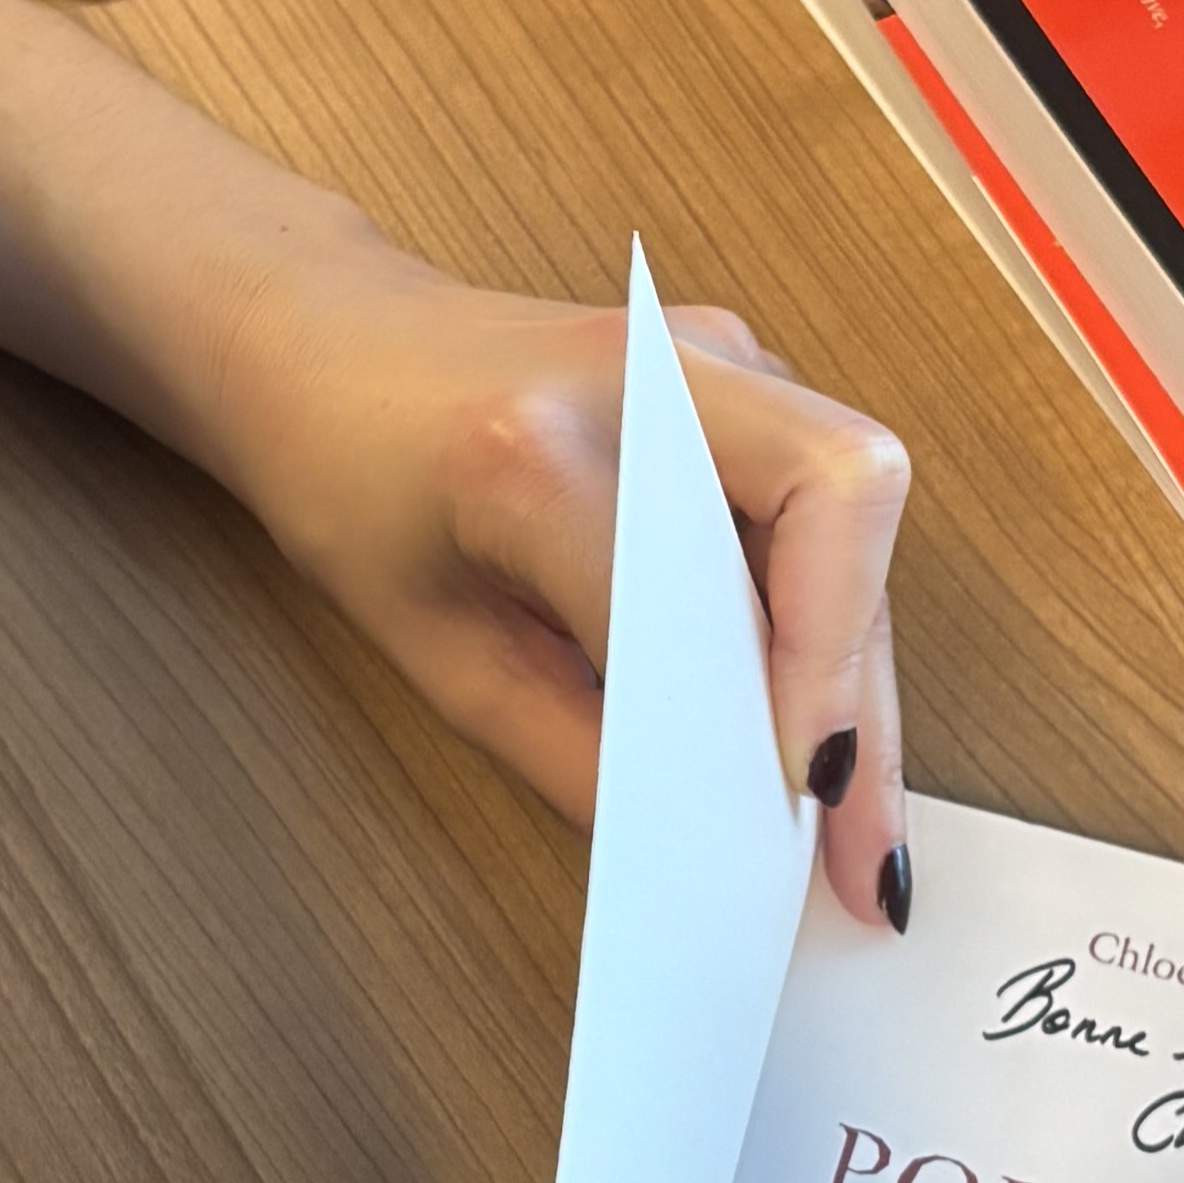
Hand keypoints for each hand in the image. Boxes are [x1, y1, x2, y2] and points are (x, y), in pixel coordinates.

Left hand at [208, 231, 913, 923]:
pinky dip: (832, 612)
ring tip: (855, 806)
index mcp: (530, 447)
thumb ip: (569, 752)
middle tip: (863, 847)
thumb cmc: (350, 480)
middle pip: (842, 508)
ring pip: (856, 510)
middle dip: (863, 695)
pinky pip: (825, 500)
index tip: (784, 826)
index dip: (755, 718)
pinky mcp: (737, 372)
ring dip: (861, 663)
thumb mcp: (436, 651)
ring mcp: (705, 356)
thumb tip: (693, 845)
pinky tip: (817, 712)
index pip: (691, 599)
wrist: (320, 335)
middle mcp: (643, 374)